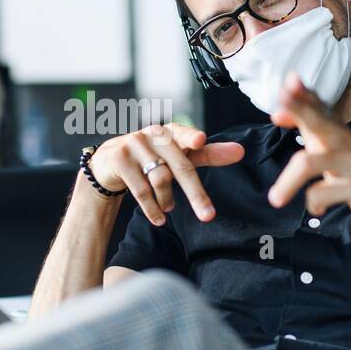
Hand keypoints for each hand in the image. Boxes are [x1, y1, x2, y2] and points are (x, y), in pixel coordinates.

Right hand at [87, 122, 244, 225]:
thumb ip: (209, 153)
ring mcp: (134, 144)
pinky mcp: (119, 159)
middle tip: (208, 216)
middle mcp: (153, 134)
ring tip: (169, 208)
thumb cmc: (153, 157)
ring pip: (160, 180)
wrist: (110, 161)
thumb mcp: (180, 155)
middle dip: (196, 193)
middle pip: (179, 166)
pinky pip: (141, 189)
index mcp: (171, 131)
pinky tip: (159, 218)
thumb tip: (240, 151)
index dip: (192, 137)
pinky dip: (152, 208)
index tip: (200, 140)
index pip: (184, 133)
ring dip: (168, 200)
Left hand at [267, 73, 350, 229]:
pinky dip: (314, 204)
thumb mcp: (331, 149)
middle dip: (299, 111)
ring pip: (310, 163)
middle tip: (277, 111)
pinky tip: (318, 210)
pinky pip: (323, 193)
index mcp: (336, 132)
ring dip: (288, 182)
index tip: (288, 82)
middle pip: (319, 122)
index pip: (318, 107)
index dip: (302, 94)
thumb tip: (276, 114)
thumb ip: (308, 130)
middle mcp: (346, 142)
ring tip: (275, 199)